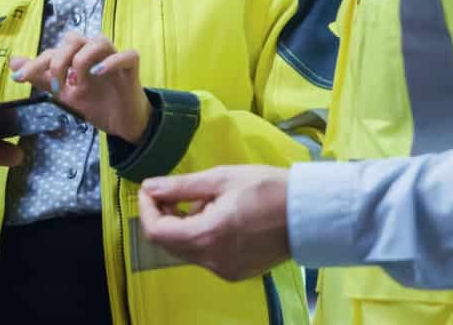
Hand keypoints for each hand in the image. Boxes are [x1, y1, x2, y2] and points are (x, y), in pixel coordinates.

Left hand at [9, 33, 151, 143]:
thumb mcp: (64, 93)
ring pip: (98, 41)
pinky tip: (99, 73)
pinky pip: (126, 55)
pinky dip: (112, 61)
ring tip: (77, 83)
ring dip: (82, 60)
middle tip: (55, 86)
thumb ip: (41, 77)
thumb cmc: (94, 102)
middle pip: (74, 39)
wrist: (122, 123)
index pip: (54, 50)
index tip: (19, 79)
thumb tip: (13, 63)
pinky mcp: (131, 67)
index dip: (35, 63)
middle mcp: (94, 51)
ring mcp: (114, 56)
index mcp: (77, 54)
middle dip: (59, 60)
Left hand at [136, 165, 290, 281]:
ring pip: (186, 251)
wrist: (306, 214)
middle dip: (163, 217)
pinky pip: (205, 256)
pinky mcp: (236, 273)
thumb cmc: (266, 188)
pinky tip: (218, 216)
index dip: (146, 209)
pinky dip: (201, 236)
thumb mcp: (221, 179)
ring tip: (206, 200)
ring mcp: (225, 271)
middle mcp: (213, 261)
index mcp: (207, 236)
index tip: (150, 189)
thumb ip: (180, 186)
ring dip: (184, 225)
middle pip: (168, 244)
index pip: (156, 232)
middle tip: (172, 192)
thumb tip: (149, 186)